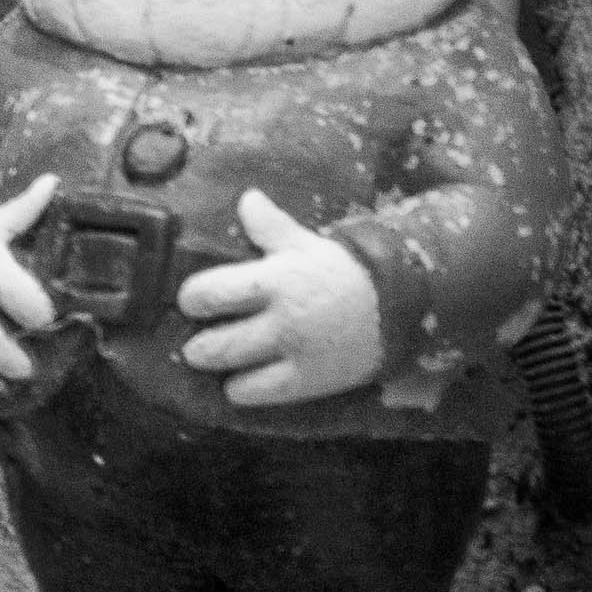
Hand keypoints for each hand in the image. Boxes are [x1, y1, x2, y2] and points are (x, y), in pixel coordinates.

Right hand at [0, 175, 61, 395]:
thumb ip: (27, 207)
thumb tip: (54, 181)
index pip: (26, 304)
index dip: (43, 311)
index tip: (52, 309)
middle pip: (5, 348)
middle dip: (27, 355)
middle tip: (38, 342)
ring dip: (13, 370)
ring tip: (26, 360)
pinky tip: (8, 372)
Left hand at [177, 189, 383, 405]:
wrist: (399, 307)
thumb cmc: (342, 272)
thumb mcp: (306, 244)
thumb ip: (270, 225)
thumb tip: (246, 198)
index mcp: (273, 280)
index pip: (208, 293)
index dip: (192, 299)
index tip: (194, 302)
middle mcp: (280, 320)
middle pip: (213, 342)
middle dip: (197, 345)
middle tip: (197, 342)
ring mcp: (294, 354)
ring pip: (230, 369)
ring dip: (215, 365)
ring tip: (216, 358)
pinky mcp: (307, 382)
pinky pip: (255, 394)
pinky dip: (241, 389)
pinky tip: (243, 380)